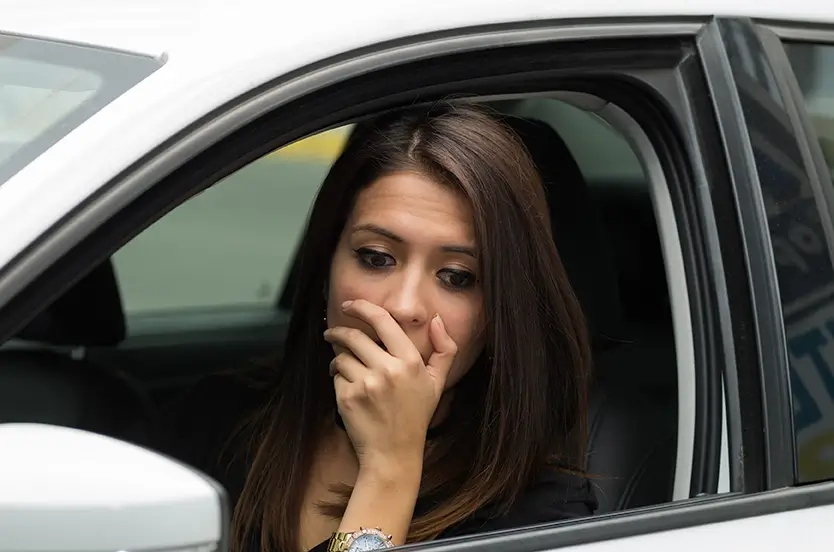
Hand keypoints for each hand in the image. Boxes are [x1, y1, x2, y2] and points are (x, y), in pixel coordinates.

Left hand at [323, 299, 456, 472]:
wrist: (393, 454)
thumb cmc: (415, 416)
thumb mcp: (438, 383)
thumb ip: (444, 349)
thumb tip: (437, 320)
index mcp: (411, 361)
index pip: (382, 321)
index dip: (362, 307)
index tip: (350, 304)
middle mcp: (388, 370)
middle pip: (354, 336)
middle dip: (338, 331)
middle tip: (332, 333)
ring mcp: (367, 384)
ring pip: (341, 356)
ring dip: (338, 358)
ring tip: (343, 367)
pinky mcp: (348, 398)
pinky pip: (336, 376)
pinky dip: (338, 379)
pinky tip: (348, 388)